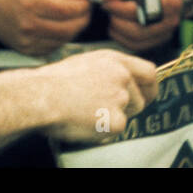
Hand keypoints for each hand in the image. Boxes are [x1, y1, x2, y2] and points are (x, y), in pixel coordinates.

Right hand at [0, 0, 91, 55]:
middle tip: (86, 10)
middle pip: (69, 27)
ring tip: (77, 18)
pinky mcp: (27, 50)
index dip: (83, 6)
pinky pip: (54, 47)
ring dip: (76, 29)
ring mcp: (27, 40)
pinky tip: (63, 27)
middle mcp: (29, 23)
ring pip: (64, 39)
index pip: (67, 10)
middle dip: (83, 18)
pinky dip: (63, 38)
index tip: (87, 0)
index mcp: (31, 2)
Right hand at [32, 50, 158, 142]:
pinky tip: (85, 123)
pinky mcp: (116, 120)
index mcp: (116, 61)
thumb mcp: (86, 61)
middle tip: (110, 113)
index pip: (149, 72)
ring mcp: (121, 98)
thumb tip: (118, 80)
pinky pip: (116, 130)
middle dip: (129, 108)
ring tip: (89, 114)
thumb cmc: (54, 81)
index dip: (150, 87)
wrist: (43, 96)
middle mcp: (123, 77)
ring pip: (129, 115)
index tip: (147, 95)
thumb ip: (108, 69)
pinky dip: (103, 131)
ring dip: (114, 118)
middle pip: (141, 99)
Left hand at [97, 0, 183, 51]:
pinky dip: (122, 39)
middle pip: (137, 30)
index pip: (139, 11)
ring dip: (118, 30)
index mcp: (169, 1)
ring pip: (136, 41)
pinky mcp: (159, 41)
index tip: (106, 1)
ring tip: (112, 16)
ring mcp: (166, 33)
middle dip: (117, 20)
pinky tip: (116, 27)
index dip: (119, 7)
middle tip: (107, 8)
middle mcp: (170, 20)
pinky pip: (136, 46)